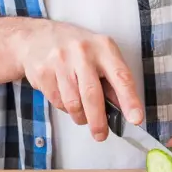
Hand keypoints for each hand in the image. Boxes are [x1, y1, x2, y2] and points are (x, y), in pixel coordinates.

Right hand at [13, 21, 144, 141]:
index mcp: (103, 47)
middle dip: (98, 121)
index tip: (135, 119)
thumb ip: (112, 80)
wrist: (35, 37)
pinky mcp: (43, 71)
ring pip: (73, 103)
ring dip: (79, 116)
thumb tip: (124, 109)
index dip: (129, 100)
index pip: (121, 76)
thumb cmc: (75, 48)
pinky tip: (65, 97)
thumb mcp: (99, 55)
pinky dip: (64, 108)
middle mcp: (82, 52)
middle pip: (92, 95)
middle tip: (101, 135)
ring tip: (81, 114)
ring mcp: (60, 61)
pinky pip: (57, 101)